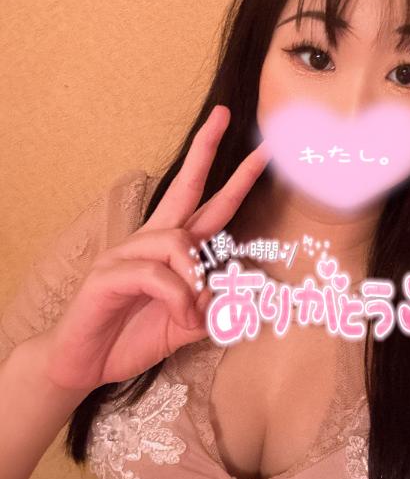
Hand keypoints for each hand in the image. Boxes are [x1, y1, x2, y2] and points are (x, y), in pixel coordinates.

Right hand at [41, 105, 269, 392]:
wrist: (82, 365)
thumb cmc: (132, 336)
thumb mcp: (185, 323)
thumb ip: (212, 306)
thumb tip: (232, 292)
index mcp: (170, 248)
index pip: (206, 204)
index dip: (233, 179)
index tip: (259, 150)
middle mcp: (149, 240)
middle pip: (183, 187)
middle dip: (206, 149)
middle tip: (224, 114)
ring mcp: (125, 253)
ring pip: (177, 242)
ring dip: (195, 279)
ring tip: (192, 312)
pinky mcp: (107, 274)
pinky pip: (155, 274)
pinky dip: (176, 298)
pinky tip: (179, 316)